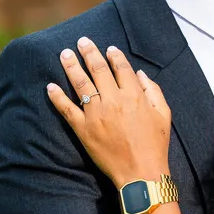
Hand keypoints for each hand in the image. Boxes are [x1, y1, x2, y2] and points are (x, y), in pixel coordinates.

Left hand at [47, 37, 171, 187]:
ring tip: (64, 54)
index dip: (114, 56)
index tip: (109, 48)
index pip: (120, 68)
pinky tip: (50, 86)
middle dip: (89, 52)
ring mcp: (96, 114)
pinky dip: (57, 96)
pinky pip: (66, 108)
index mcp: (134, 95)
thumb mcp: (163, 115)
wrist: (140, 172)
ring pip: (80, 83)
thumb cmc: (155, 145)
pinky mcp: (83, 128)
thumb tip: (140, 74)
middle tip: (82, 41)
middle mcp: (113, 100)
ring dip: (71, 66)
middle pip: (97, 69)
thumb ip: (154, 91)